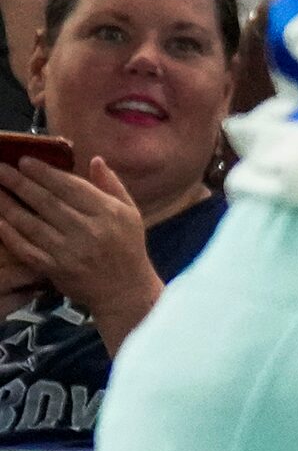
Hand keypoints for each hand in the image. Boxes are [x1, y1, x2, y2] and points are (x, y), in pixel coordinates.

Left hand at [0, 156, 159, 339]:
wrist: (125, 290)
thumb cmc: (128, 247)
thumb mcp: (130, 212)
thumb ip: (111, 185)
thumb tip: (95, 159)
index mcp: (108, 212)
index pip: (71, 187)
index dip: (45, 173)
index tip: (25, 160)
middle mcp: (88, 229)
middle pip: (47, 202)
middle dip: (21, 183)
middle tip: (1, 169)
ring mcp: (69, 251)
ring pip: (32, 224)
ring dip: (9, 205)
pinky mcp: (54, 269)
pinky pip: (27, 249)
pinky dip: (10, 235)